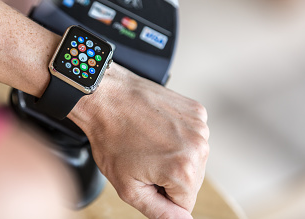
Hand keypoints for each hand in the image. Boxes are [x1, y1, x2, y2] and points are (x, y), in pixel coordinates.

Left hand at [68, 63, 208, 218]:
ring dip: (174, 154)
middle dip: (169, 175)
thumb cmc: (110, 137)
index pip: (185, 203)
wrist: (105, 97)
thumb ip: (159, 211)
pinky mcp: (196, 110)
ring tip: (148, 140)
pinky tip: (156, 127)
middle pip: (192, 180)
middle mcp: (199, 147)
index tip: (143, 175)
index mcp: (184, 171)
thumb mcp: (128, 187)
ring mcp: (200, 125)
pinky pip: (192, 135)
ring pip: (193, 157)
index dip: (160, 194)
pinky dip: (177, 134)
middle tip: (143, 157)